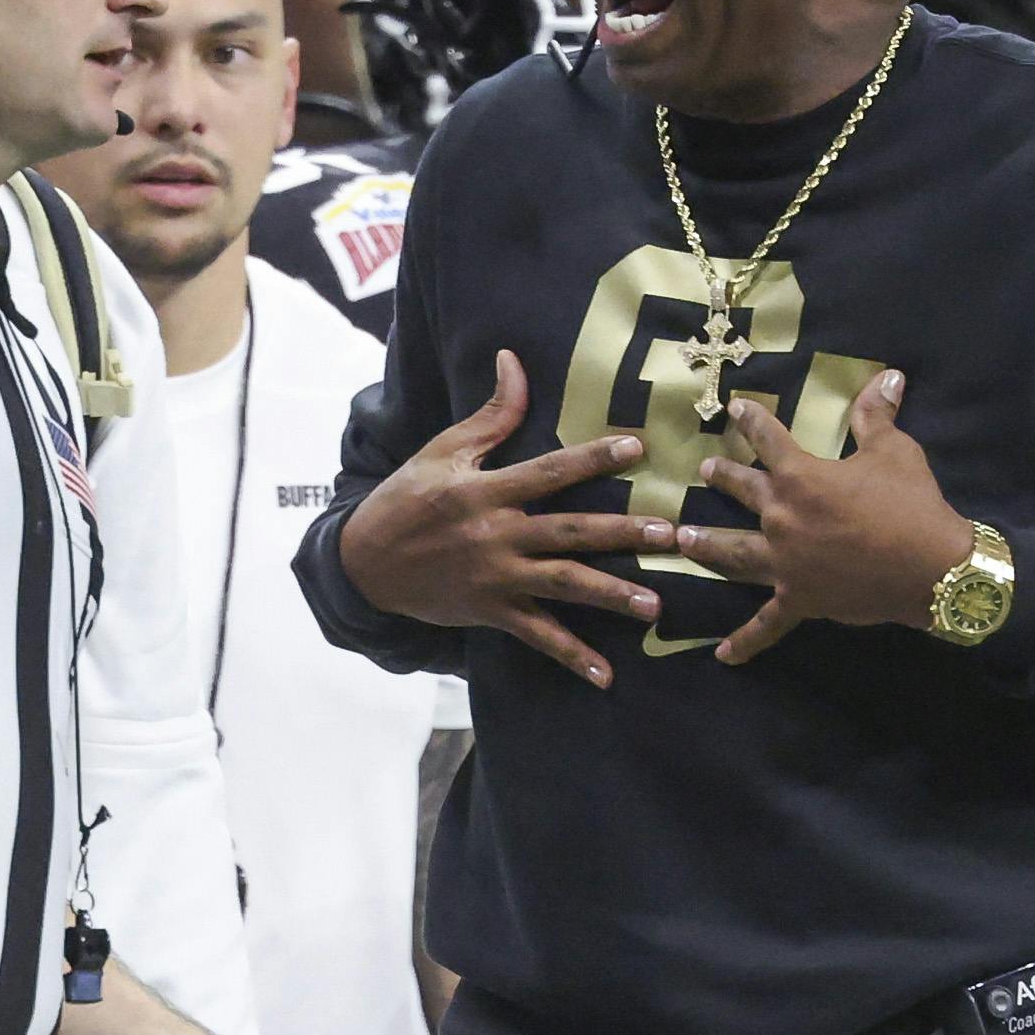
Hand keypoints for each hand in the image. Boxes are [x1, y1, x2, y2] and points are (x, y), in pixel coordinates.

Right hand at [337, 350, 671, 686]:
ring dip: (610, 596)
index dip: (592, 458)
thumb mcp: (444, 451)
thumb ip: (490, 414)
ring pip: (562, 586)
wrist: (365, 563)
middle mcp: (496, 535)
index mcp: (485, 491)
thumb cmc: (407, 498)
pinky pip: (537, 636)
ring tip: (655, 605)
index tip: (636, 447)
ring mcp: (496, 578)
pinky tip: (605, 676)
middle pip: (569, 532)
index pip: (548, 472)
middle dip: (622, 534)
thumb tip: (514, 359)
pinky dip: (571, 657)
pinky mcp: (491, 612)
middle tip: (670, 534)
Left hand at [673, 371, 974, 663]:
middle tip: (704, 472)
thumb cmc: (911, 505)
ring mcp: (784, 564)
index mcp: (801, 478)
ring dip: (707, 546)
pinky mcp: (799, 600)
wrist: (932, 569)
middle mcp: (781, 519)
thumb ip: (877, 416)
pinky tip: (723, 656)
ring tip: (683, 540)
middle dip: (723, 479)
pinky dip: (745, 642)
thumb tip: (887, 376)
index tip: (735, 410)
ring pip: (733, 554)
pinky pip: (766, 626)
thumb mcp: (894, 452)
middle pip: (743, 493)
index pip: (768, 440)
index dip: (751, 422)